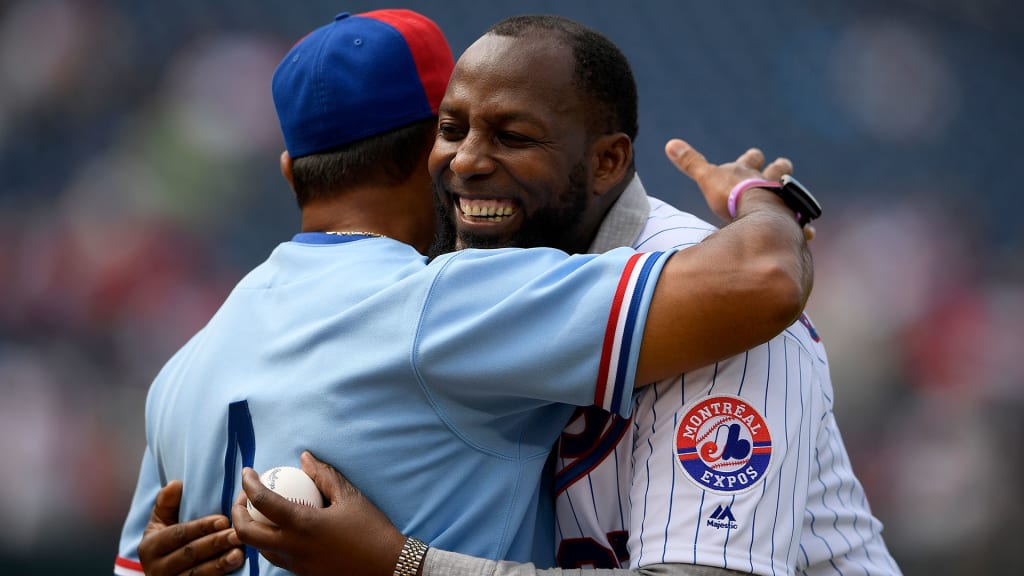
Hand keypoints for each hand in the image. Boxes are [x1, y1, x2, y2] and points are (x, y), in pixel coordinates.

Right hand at [138, 480, 243, 575]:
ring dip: (220, 564)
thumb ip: (167, 503)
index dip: (201, 527)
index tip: (223, 520)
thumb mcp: (161, 522)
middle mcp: (156, 568)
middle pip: (190, 554)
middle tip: (238, 535)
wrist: (164, 573)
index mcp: (149, 546)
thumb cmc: (168, 541)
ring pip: (197, 573)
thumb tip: (176, 484)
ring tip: (239, 553)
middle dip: (215, 544)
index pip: (178, 534)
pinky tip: (234, 567)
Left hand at [233, 451, 407, 575]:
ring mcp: (296, 565)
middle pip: (246, 533)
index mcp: (303, 524)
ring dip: (251, 529)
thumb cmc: (371, 529)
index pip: (262, 501)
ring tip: (261, 512)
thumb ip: (324, 475)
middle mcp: (293, 547)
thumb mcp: (349, 496)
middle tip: (245, 497)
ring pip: (258, 549)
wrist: (386, 567)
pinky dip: (270, 542)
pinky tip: (283, 530)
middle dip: (237, 513)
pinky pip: (276, 557)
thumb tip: (305, 458)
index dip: (249, 484)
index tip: (248, 472)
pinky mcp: (303, 574)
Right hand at [664, 138, 794, 223]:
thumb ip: (691, 163)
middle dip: (779, 167)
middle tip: (782, 165)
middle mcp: (768, 181)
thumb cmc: (731, 195)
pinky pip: (800, 223)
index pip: (750, 158)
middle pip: (779, 168)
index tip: (755, 154)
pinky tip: (807, 231)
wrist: (759, 212)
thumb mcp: (707, 178)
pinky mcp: (792, 219)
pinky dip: (802, 226)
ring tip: (791, 204)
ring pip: (791, 192)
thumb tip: (670, 143)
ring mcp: (783, 199)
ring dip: (791, 195)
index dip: (751, 157)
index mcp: (748, 172)